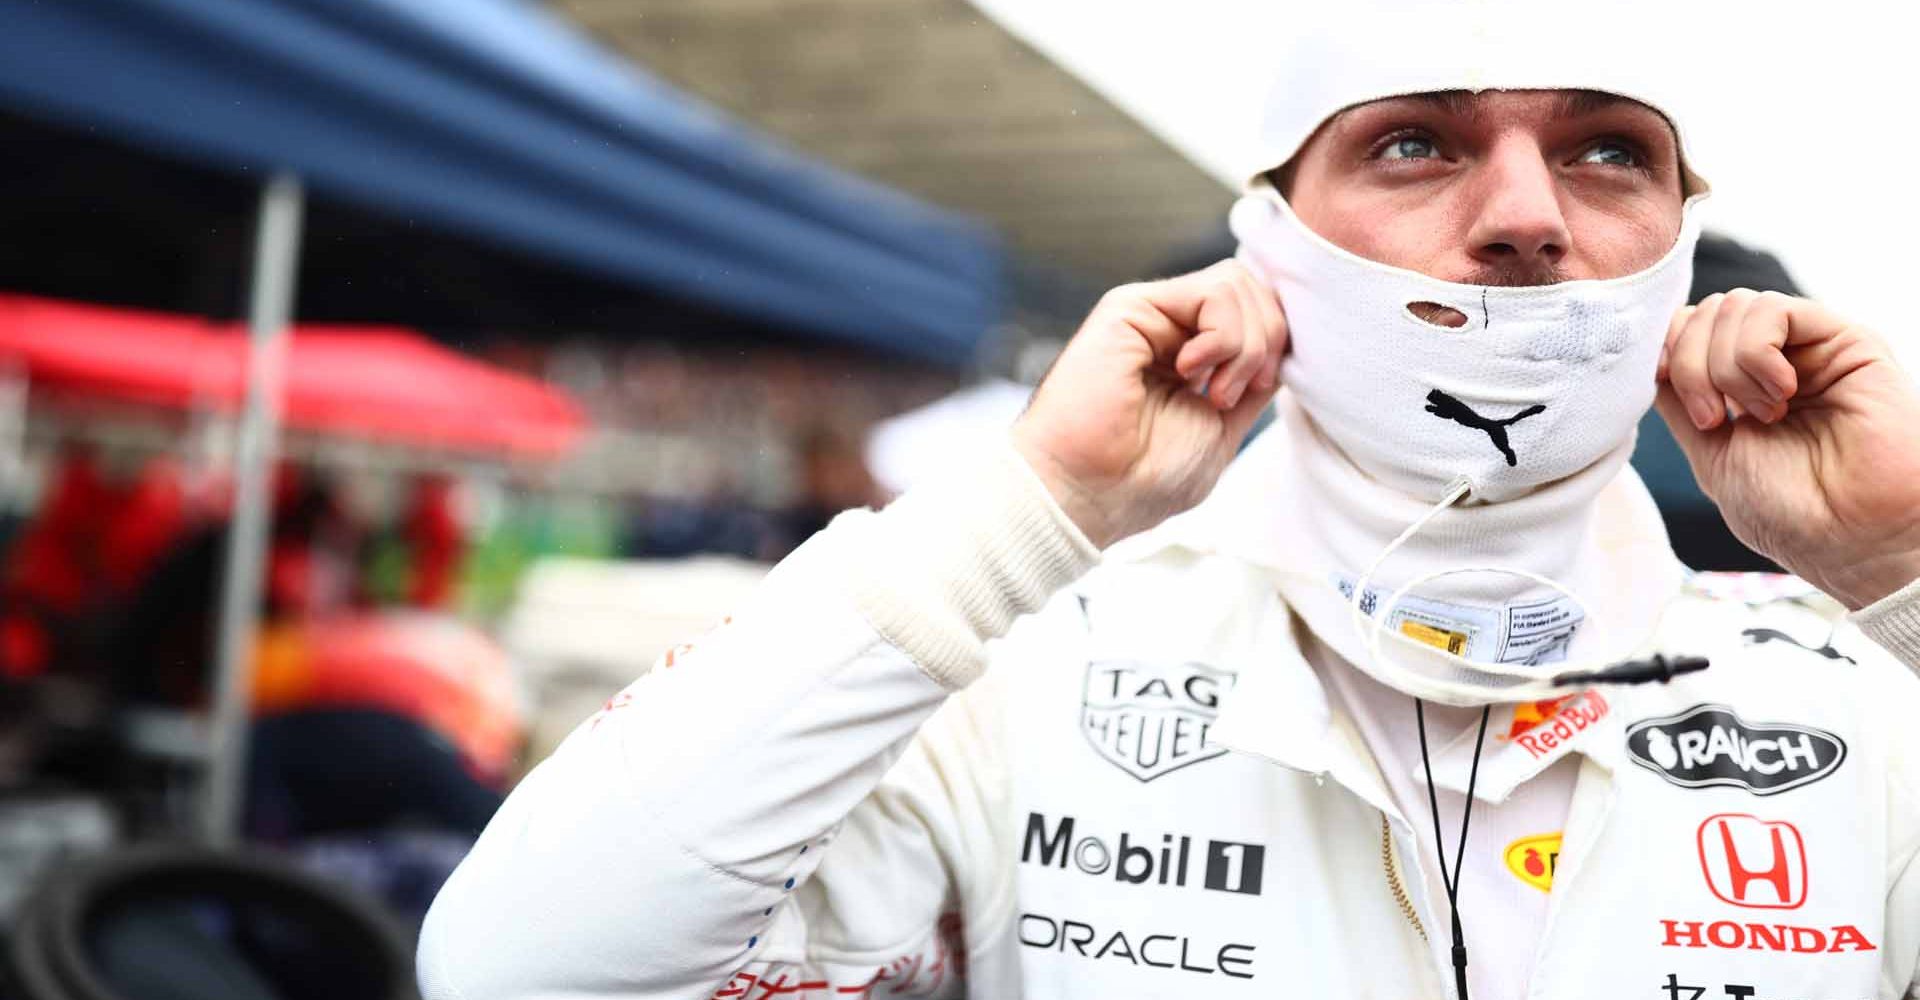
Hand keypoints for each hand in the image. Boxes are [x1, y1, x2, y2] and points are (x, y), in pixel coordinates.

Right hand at [1011, 261, 1287, 548]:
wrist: (1089, 495)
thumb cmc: (1144, 480)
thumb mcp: (1221, 428)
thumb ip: (1250, 384)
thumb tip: (1282, 346)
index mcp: (1188, 354)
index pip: (1255, 310)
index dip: (1275, 342)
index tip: (1255, 392)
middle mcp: (1168, 327)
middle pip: (1252, 288)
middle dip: (1266, 340)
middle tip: (1231, 393)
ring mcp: (1150, 314)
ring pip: (1237, 282)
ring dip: (1245, 344)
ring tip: (1211, 390)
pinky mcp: (1131, 307)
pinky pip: (1214, 292)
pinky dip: (1224, 336)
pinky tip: (1190, 372)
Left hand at [1654, 289, 1919, 608]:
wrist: (1853, 538)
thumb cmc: (1789, 512)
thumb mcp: (1711, 454)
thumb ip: (1680, 402)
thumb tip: (1653, 357)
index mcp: (1742, 389)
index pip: (1686, 331)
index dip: (1665, 351)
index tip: (1670, 392)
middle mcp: (1777, 363)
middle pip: (1704, 314)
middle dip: (1689, 362)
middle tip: (1714, 418)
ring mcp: (1809, 349)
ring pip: (1734, 306)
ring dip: (1726, 364)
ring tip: (1762, 414)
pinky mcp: (1845, 340)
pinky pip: (1773, 310)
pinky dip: (1755, 350)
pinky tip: (1780, 394)